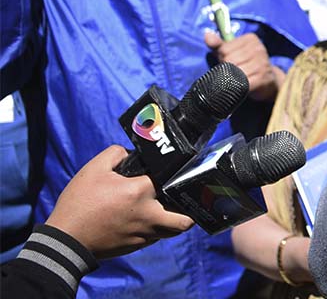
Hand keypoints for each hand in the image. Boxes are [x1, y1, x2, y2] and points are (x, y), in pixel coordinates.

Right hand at [46, 145, 194, 258]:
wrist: (66, 240)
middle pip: (184, 217)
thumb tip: (131, 154)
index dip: (168, 173)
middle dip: (188, 208)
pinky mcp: (137, 246)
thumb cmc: (79, 204)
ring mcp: (144, 234)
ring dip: (174, 220)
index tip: (167, 172)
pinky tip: (146, 219)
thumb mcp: (93, 169)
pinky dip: (156, 229)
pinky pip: (156, 237)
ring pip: (173, 230)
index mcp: (139, 192)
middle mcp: (148, 215)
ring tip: (167, 209)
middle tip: (179, 198)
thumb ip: (116, 154)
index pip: (168, 178)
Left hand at [205, 31, 283, 101]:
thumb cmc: (246, 65)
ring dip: (232, 79)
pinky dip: (238, 87)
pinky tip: (243, 86)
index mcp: (251, 39)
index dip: (223, 58)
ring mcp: (262, 63)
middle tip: (235, 72)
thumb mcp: (232, 52)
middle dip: (227, 69)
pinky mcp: (263, 78)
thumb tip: (206, 35)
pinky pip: (242, 83)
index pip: (224, 49)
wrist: (269, 83)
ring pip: (234, 72)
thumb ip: (219, 45)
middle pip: (229, 60)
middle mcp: (259, 48)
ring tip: (239, 79)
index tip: (232, 62)